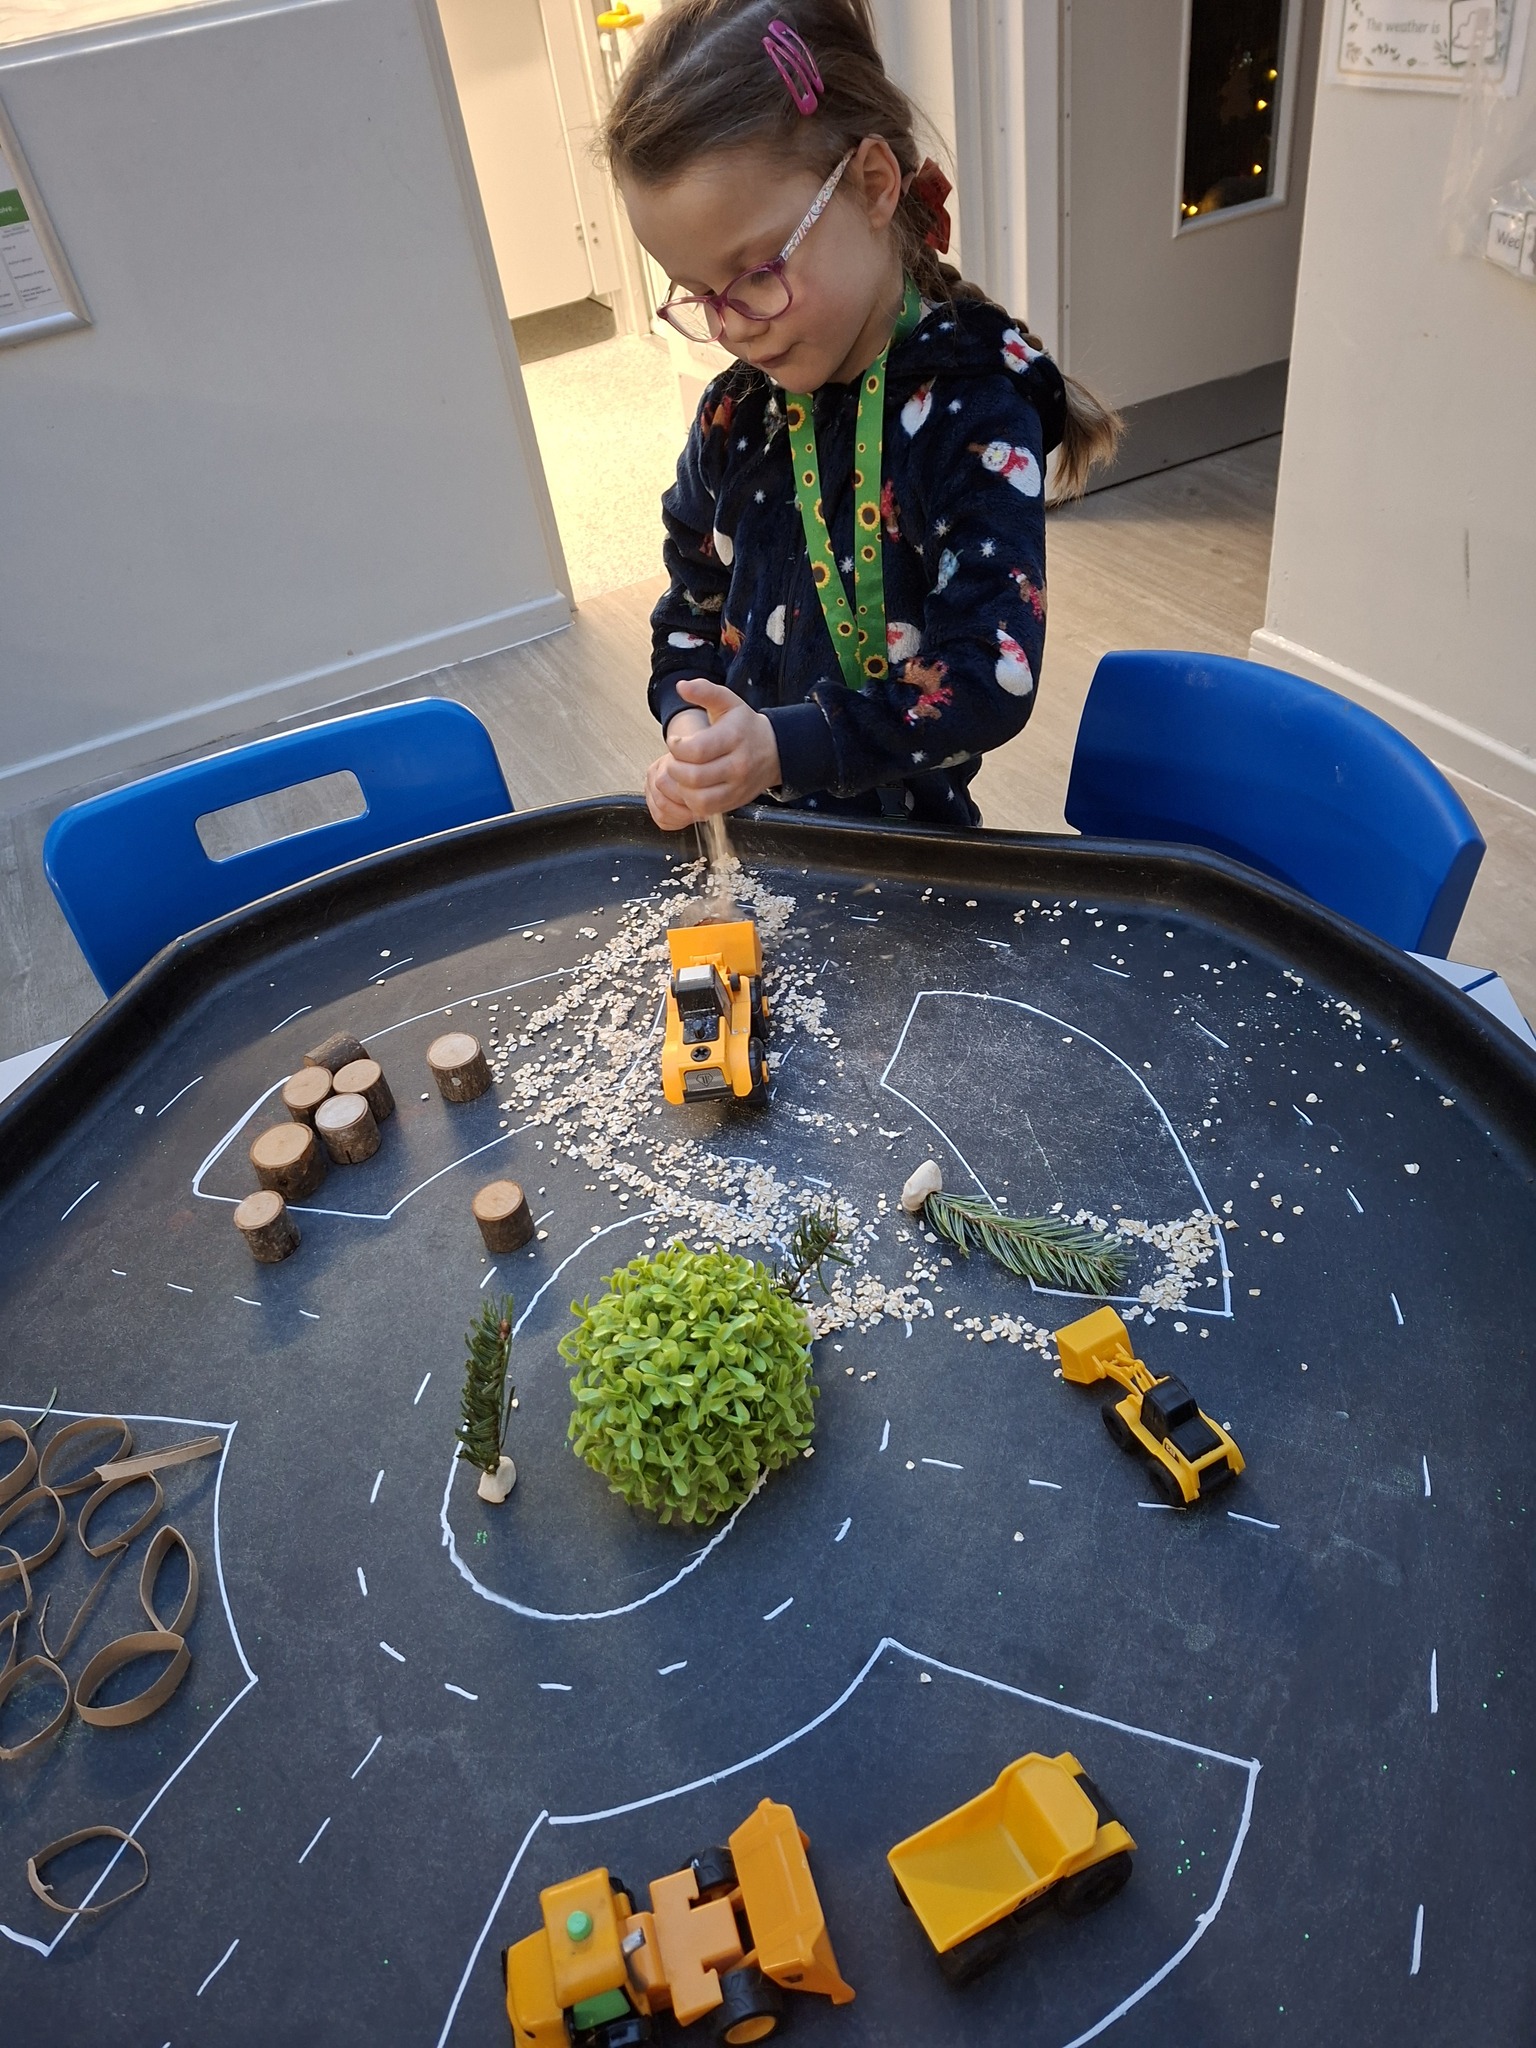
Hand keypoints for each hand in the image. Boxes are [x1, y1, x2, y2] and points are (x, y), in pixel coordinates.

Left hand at [644, 680, 781, 828]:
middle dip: (675, 769)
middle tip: (674, 760)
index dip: (676, 747)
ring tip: (681, 775)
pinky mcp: (734, 801)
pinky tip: (690, 787)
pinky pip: (705, 809)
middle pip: (694, 777)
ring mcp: (737, 787)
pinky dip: (691, 801)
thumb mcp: (728, 702)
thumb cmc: (745, 726)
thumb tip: (681, 686)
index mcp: (734, 737)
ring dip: (681, 788)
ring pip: (698, 798)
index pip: (696, 750)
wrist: (774, 750)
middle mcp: (738, 765)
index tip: (674, 742)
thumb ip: (704, 690)